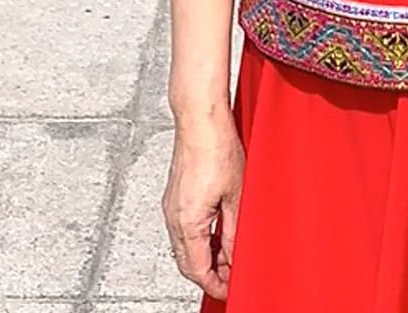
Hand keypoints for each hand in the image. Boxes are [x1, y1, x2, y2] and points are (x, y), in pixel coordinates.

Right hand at [163, 113, 244, 300]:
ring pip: (184, 246)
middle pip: (187, 262)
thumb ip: (234, 232)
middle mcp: (173, 217)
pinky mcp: (174, 195)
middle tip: (232, 275)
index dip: (216, 284)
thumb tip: (236, 258)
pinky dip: (199, 238)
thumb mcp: (236, 195)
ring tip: (229, 253)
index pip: (198, 270)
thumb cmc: (218, 148)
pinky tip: (217, 232)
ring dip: (205, 255)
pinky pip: (183, 228)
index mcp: (188, 222)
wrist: (200, 119)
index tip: (230, 289)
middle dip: (209, 274)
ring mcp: (171, 206)